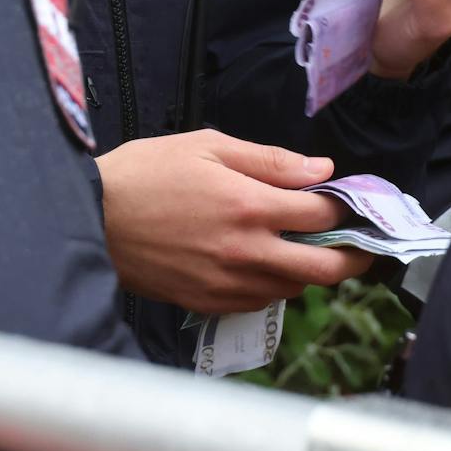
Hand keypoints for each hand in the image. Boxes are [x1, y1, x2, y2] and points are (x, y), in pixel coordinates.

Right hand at [97, 130, 373, 313]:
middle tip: (360, 246)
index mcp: (249, 206)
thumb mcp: (209, 148)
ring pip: (293, 289)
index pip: (322, 215)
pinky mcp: (206, 302)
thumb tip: (321, 170)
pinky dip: (273, 286)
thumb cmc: (146, 172)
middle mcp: (245, 251)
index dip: (345, 208)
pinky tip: (266, 266)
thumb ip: (271, 161)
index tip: (350, 203)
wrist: (90, 216)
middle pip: (324, 269)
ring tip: (307, 251)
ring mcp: (226, 282)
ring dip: (309, 272)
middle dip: (353, 258)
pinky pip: (258, 302)